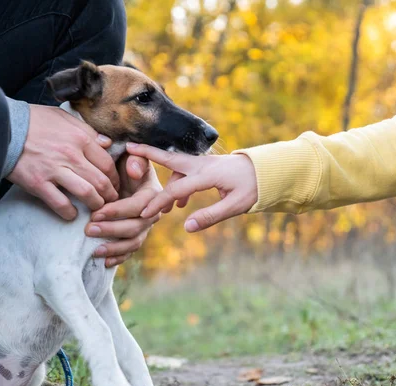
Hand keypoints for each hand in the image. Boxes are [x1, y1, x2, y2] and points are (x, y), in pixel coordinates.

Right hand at [8, 105, 118, 219]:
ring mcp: (55, 170)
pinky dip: (69, 213)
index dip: (115, 178)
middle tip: (111, 200)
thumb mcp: (63, 117)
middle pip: (101, 181)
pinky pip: (60, 204)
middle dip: (110, 194)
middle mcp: (71, 155)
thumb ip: (87, 131)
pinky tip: (72, 214)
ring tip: (97, 208)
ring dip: (96, 204)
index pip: (108, 163)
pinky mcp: (38, 183)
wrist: (1, 126)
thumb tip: (107, 143)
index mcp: (80, 138)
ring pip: (87, 194)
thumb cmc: (34, 121)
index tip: (115, 185)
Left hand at [85, 155, 161, 266]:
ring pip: (134, 242)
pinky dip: (118, 258)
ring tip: (94, 250)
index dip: (118, 211)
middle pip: (136, 227)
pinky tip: (103, 262)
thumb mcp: (128, 155)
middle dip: (112, 230)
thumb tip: (133, 170)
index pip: (137, 205)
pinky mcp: (137, 235)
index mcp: (153, 193)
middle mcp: (152, 212)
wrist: (121, 173)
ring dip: (114, 248)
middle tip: (88, 230)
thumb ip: (133, 158)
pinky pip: (130, 250)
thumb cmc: (122, 163)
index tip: (96, 212)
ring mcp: (145, 226)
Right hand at [126, 143, 257, 232]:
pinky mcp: (207, 165)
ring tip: (162, 208)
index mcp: (207, 175)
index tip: (145, 214)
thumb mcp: (235, 206)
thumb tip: (187, 227)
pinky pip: (185, 171)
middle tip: (128, 148)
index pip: (176, 189)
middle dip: (148, 154)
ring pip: (176, 167)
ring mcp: (204, 162)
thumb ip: (210, 216)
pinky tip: (180, 203)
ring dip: (165, 183)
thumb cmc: (253, 188)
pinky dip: (177, 183)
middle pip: (169, 158)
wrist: (268, 171)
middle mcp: (202, 164)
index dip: (159, 203)